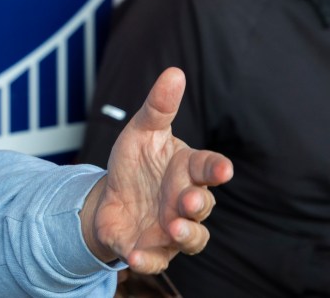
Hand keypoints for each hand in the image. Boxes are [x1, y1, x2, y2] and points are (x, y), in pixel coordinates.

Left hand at [79, 67, 232, 272]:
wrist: (108, 197)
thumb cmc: (135, 162)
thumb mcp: (140, 131)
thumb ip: (158, 107)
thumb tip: (174, 72)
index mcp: (186, 171)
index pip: (207, 168)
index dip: (216, 168)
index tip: (223, 168)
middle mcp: (184, 203)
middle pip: (202, 206)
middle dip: (198, 203)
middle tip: (189, 199)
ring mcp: (170, 229)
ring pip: (190, 238)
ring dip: (185, 234)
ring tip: (173, 228)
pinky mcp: (147, 248)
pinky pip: (152, 259)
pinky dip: (146, 260)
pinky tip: (134, 257)